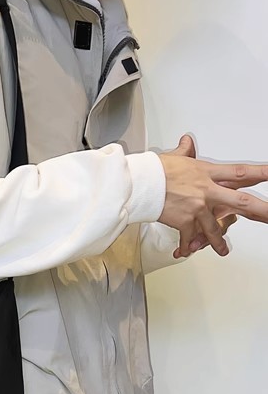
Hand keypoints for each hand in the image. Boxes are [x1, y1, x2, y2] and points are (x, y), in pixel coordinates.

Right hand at [157, 134, 267, 258]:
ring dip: (219, 242)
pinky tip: (185, 251)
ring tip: (223, 250)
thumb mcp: (173, 157)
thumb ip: (184, 151)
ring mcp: (198, 207)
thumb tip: (187, 142)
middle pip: (242, 202)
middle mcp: (207, 190)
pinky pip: (189, 237)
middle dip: (262, 211)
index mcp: (206, 173)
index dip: (261, 173)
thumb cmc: (153, 171)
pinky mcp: (185, 221)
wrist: (139, 184)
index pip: (240, 172)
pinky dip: (185, 246)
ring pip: (215, 229)